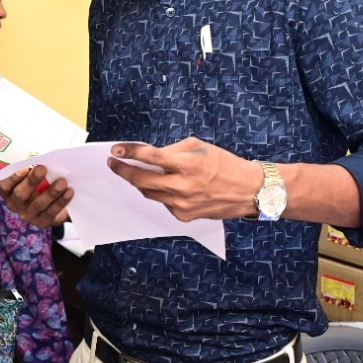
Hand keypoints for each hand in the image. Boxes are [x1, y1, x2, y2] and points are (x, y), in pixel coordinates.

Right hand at [0, 166, 71, 227]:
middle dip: (32, 181)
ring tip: (62, 182)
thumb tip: (42, 157)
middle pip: (20, 194)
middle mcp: (15, 204)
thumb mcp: (34, 173)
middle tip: (43, 169)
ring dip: (51, 192)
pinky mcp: (42, 222)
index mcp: (9, 191)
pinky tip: (69, 192)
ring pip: (38, 204)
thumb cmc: (41, 181)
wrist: (55, 200)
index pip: (5, 186)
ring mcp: (28, 215)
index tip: (24, 167)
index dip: (13, 177)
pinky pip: (51, 212)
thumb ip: (34, 168)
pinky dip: (61, 201)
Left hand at [107, 138, 261, 221]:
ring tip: (134, 172)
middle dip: (124, 170)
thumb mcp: (199, 147)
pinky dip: (160, 193)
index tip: (115, 150)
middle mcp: (183, 186)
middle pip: (142, 180)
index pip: (151, 157)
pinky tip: (168, 186)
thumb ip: (172, 151)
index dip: (130, 152)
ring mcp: (182, 204)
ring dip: (139, 182)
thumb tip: (149, 154)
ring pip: (149, 193)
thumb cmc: (224, 164)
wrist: (248, 190)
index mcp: (188, 165)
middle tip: (114, 163)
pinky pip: (163, 202)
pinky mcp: (184, 215)